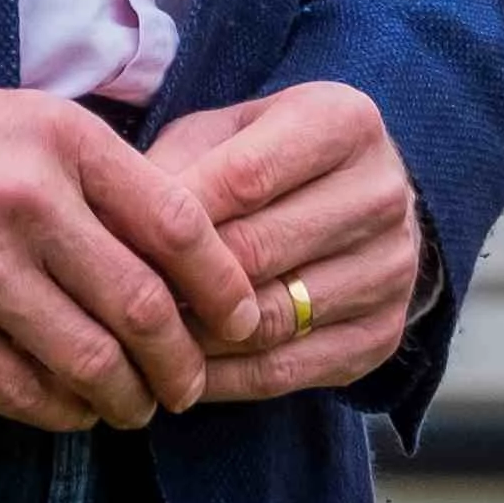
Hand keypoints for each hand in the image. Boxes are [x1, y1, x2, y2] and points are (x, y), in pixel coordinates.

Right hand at [0, 64, 265, 431]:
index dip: (224, 288)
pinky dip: (61, 414)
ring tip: (134, 410)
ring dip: (128, 401)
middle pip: (148, 308)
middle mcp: (27, 201)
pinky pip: (22, 393)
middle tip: (190, 387)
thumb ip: (82, 173)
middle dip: (184, 364)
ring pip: (93, 361)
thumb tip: (169, 245)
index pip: (180, 226)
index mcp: (57, 137)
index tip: (241, 321)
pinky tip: (69, 411)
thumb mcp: (3, 117)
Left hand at [144, 79, 427, 404]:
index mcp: (344, 123)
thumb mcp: (226, 134)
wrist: (357, 204)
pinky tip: (179, 370)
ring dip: (194, 336)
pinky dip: (221, 379)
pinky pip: (286, 371)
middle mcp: (382, 195)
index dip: (174, 214)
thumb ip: (176, 165)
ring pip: (269, 320)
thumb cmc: (270, 160)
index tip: (114, 239)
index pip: (246, 176)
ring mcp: (391, 271)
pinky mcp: (382, 335)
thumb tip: (112, 222)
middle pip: (258, 252)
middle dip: (178, 280)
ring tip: (140, 336)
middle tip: (118, 298)